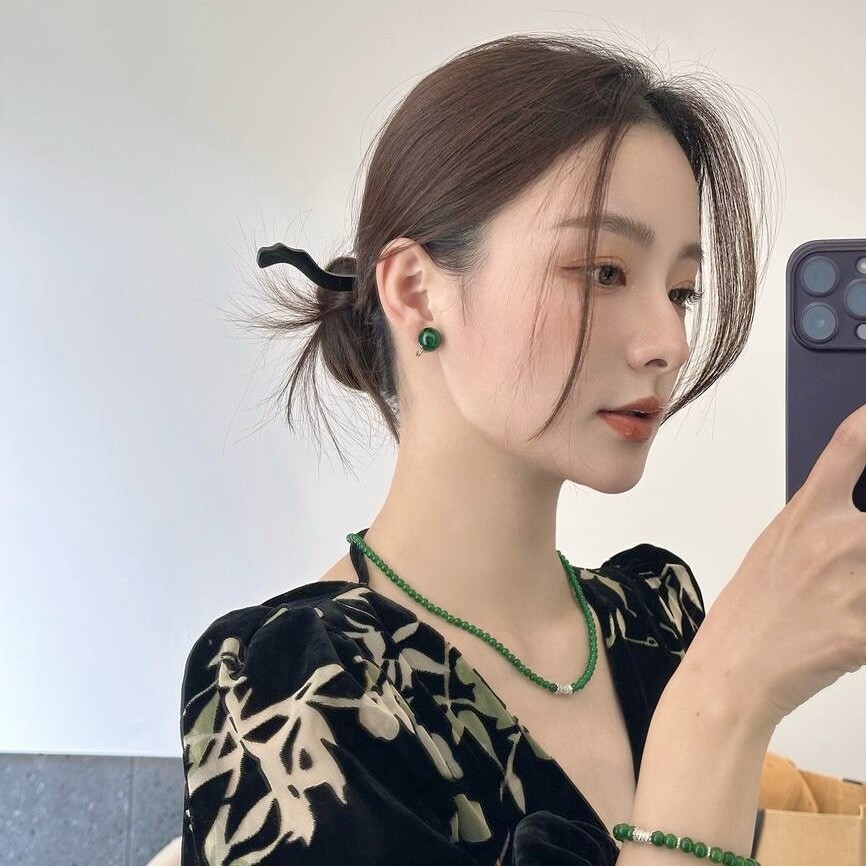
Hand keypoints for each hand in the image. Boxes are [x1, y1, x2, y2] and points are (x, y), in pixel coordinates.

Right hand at [683, 401, 865, 728]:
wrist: (734, 671)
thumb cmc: (749, 611)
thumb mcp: (774, 548)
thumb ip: (820, 524)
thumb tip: (855, 513)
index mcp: (806, 514)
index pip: (851, 444)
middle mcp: (836, 539)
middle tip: (855, 554)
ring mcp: (856, 583)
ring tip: (850, 595)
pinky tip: (851, 628)